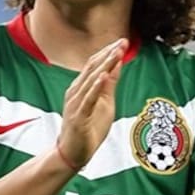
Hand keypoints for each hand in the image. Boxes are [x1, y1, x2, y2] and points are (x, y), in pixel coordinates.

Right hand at [58, 38, 126, 168]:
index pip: (94, 65)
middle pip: (92, 68)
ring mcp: (76, 104)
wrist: (72, 153)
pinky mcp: (78, 117)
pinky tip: (102, 76)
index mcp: (81, 87)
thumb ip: (108, 85)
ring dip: (104, 65)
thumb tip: (117, 65)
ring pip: (90, 80)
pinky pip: (87, 100)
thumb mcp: (104, 104)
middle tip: (122, 42)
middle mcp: (76, 92)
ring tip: (116, 53)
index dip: (108, 52)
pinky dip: (95, 87)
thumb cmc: (87, 129)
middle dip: (108, 54)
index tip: (122, 41)